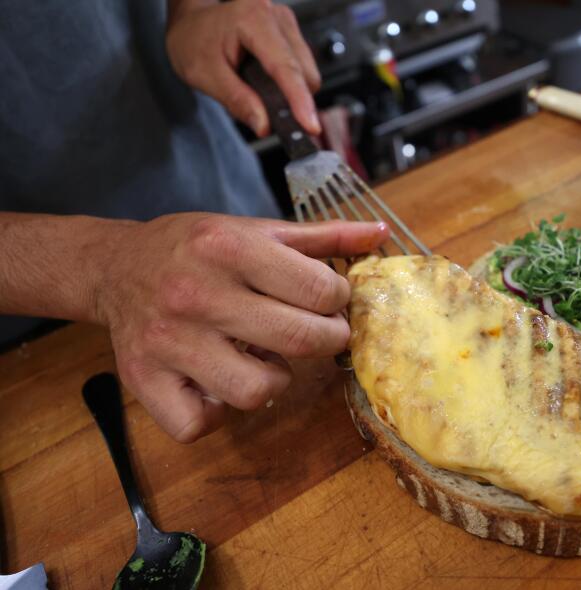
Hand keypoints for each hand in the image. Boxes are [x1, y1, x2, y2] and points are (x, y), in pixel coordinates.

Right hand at [95, 214, 387, 442]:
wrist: (116, 267)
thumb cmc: (195, 248)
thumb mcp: (256, 229)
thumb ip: (322, 237)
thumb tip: (380, 233)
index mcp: (228, 247)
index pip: (319, 289)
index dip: (339, 300)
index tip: (329, 301)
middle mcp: (195, 294)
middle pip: (299, 339)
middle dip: (326, 340)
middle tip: (317, 332)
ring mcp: (168, 343)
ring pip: (256, 392)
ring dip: (274, 380)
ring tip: (262, 356)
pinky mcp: (144, 381)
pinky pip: (200, 424)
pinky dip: (218, 412)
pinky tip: (220, 382)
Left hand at [166, 0, 320, 135]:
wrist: (192, 23)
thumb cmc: (193, 40)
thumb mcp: (205, 75)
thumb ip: (237, 100)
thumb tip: (264, 125)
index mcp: (252, 18)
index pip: (285, 67)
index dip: (299, 100)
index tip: (309, 126)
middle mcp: (275, 16)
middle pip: (304, 73)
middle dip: (293, 100)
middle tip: (267, 115)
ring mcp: (286, 24)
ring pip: (307, 73)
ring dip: (292, 92)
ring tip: (259, 92)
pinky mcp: (290, 34)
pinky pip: (302, 68)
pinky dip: (290, 84)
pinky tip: (266, 83)